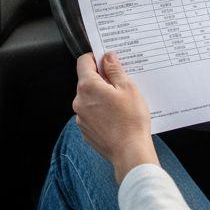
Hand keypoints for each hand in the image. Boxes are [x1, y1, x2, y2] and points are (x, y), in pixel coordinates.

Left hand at [73, 51, 157, 182]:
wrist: (130, 152)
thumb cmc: (131, 121)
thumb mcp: (128, 88)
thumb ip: (114, 69)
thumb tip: (107, 57)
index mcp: (88, 87)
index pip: (83, 62)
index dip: (96, 58)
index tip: (107, 61)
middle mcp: (79, 101)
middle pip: (87, 81)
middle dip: (102, 80)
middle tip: (121, 85)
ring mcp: (81, 117)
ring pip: (90, 98)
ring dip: (102, 97)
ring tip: (122, 104)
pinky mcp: (86, 130)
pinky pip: (92, 113)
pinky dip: (102, 111)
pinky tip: (117, 117)